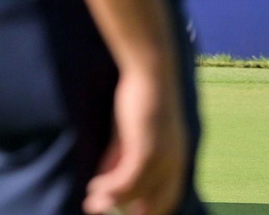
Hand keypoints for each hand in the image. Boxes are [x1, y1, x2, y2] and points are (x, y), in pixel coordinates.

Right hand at [85, 64, 186, 214]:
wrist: (149, 69)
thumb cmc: (139, 97)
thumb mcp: (128, 134)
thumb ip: (119, 157)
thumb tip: (103, 178)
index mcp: (177, 159)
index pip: (167, 200)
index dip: (147, 211)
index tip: (124, 213)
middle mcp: (174, 163)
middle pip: (155, 205)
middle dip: (130, 213)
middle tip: (101, 211)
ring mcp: (162, 158)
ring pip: (135, 194)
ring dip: (110, 201)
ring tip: (91, 203)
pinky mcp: (147, 150)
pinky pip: (126, 181)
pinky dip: (108, 188)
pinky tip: (93, 187)